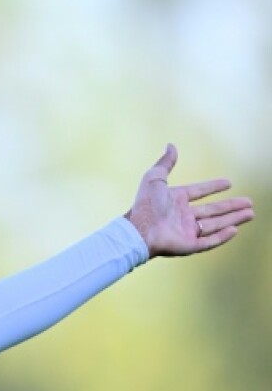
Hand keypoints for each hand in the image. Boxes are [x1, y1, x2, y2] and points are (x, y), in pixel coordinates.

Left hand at [125, 144, 254, 258]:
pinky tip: (235, 229)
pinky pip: (209, 241)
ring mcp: (186, 231)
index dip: (213, 187)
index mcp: (175, 200)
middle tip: (249, 202)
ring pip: (215, 225)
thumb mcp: (154, 178)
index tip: (228, 183)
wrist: (138, 229)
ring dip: (233, 219)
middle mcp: (182, 216)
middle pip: (212, 211)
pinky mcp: (188, 245)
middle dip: (231, 206)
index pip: (199, 192)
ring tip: (251, 213)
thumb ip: (165, 163)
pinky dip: (222, 237)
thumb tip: (171, 145)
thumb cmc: (145, 205)